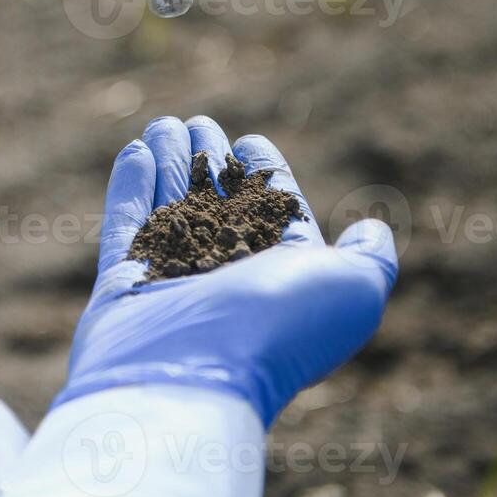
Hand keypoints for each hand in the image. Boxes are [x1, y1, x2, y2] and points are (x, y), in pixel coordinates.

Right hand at [56, 116, 398, 427]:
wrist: (194, 374)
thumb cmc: (278, 326)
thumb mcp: (352, 289)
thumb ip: (371, 255)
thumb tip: (372, 228)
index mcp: (281, 276)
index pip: (273, 212)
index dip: (265, 173)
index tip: (250, 142)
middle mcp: (226, 277)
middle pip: (218, 203)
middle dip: (210, 159)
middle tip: (200, 122)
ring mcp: (172, 278)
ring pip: (171, 205)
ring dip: (169, 160)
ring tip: (164, 123)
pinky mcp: (124, 279)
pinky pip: (127, 222)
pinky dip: (130, 185)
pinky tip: (135, 150)